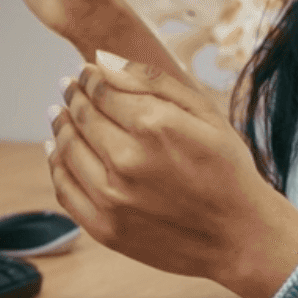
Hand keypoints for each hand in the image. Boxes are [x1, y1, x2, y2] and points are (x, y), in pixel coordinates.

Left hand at [47, 54, 297, 297]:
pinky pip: (65, 188)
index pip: (100, 90)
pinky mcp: (104, 228)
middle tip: (69, 88)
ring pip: (66, 149)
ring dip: (60, 125)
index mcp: (154, 126)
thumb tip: (103, 60)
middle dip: (73, 96)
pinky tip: (58, 151)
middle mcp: (127, 160)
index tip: (85, 72)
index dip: (88, 77)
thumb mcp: (204, 114)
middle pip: (81, 116)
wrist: (240, 237)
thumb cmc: (227, 170)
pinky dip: (57, 164)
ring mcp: (112, 198)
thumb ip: (153, 82)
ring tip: (60, 114)